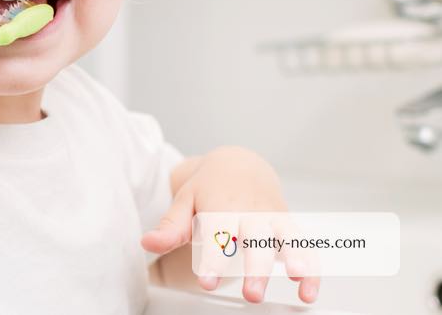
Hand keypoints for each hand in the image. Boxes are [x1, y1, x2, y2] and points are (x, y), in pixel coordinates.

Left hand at [141, 146, 319, 303]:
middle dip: (255, 266)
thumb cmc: (208, 187)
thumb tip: (147, 243)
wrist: (239, 164)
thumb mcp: (186, 200)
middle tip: (251, 294)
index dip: (213, 258)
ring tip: (297, 281)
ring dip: (293, 258)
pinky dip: (311, 265)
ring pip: (285, 237)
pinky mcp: (287, 224)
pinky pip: (304, 243)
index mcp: (220, 205)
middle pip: (254, 239)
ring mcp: (271, 217)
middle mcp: (249, 211)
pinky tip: (309, 291)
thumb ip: (170, 226)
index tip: (207, 280)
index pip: (217, 233)